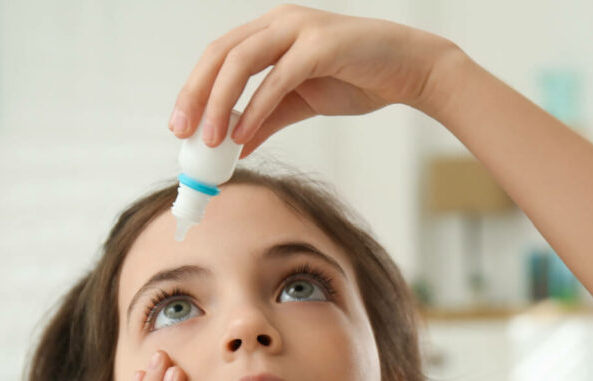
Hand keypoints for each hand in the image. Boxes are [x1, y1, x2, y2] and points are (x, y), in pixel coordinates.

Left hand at [167, 3, 460, 157]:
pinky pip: (278, 78)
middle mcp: (280, 23)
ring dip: (221, 102)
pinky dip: (257, 107)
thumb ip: (268, 119)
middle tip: (183, 133)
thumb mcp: (302, 103)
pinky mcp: (321, 45)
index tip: (181, 126)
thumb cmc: (360, 78)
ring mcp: (299, 29)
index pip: (219, 57)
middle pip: (220, 54)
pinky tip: (244, 135)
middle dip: (196, 94)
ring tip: (211, 141)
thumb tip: (236, 145)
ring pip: (241, 61)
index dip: (195, 90)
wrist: (411, 70)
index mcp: (271, 31)